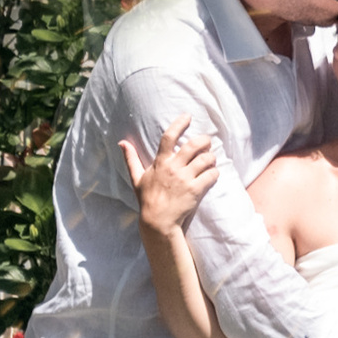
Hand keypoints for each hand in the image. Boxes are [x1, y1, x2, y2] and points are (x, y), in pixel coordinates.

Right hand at [117, 115, 218, 231]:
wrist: (158, 221)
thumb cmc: (147, 199)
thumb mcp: (137, 178)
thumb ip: (131, 159)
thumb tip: (122, 143)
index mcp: (160, 162)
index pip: (169, 137)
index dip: (179, 124)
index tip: (188, 117)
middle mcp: (173, 168)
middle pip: (194, 145)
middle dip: (204, 140)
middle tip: (207, 142)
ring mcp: (185, 179)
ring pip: (206, 159)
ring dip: (211, 157)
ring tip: (210, 160)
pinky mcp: (195, 190)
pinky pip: (211, 175)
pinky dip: (215, 173)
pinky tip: (212, 174)